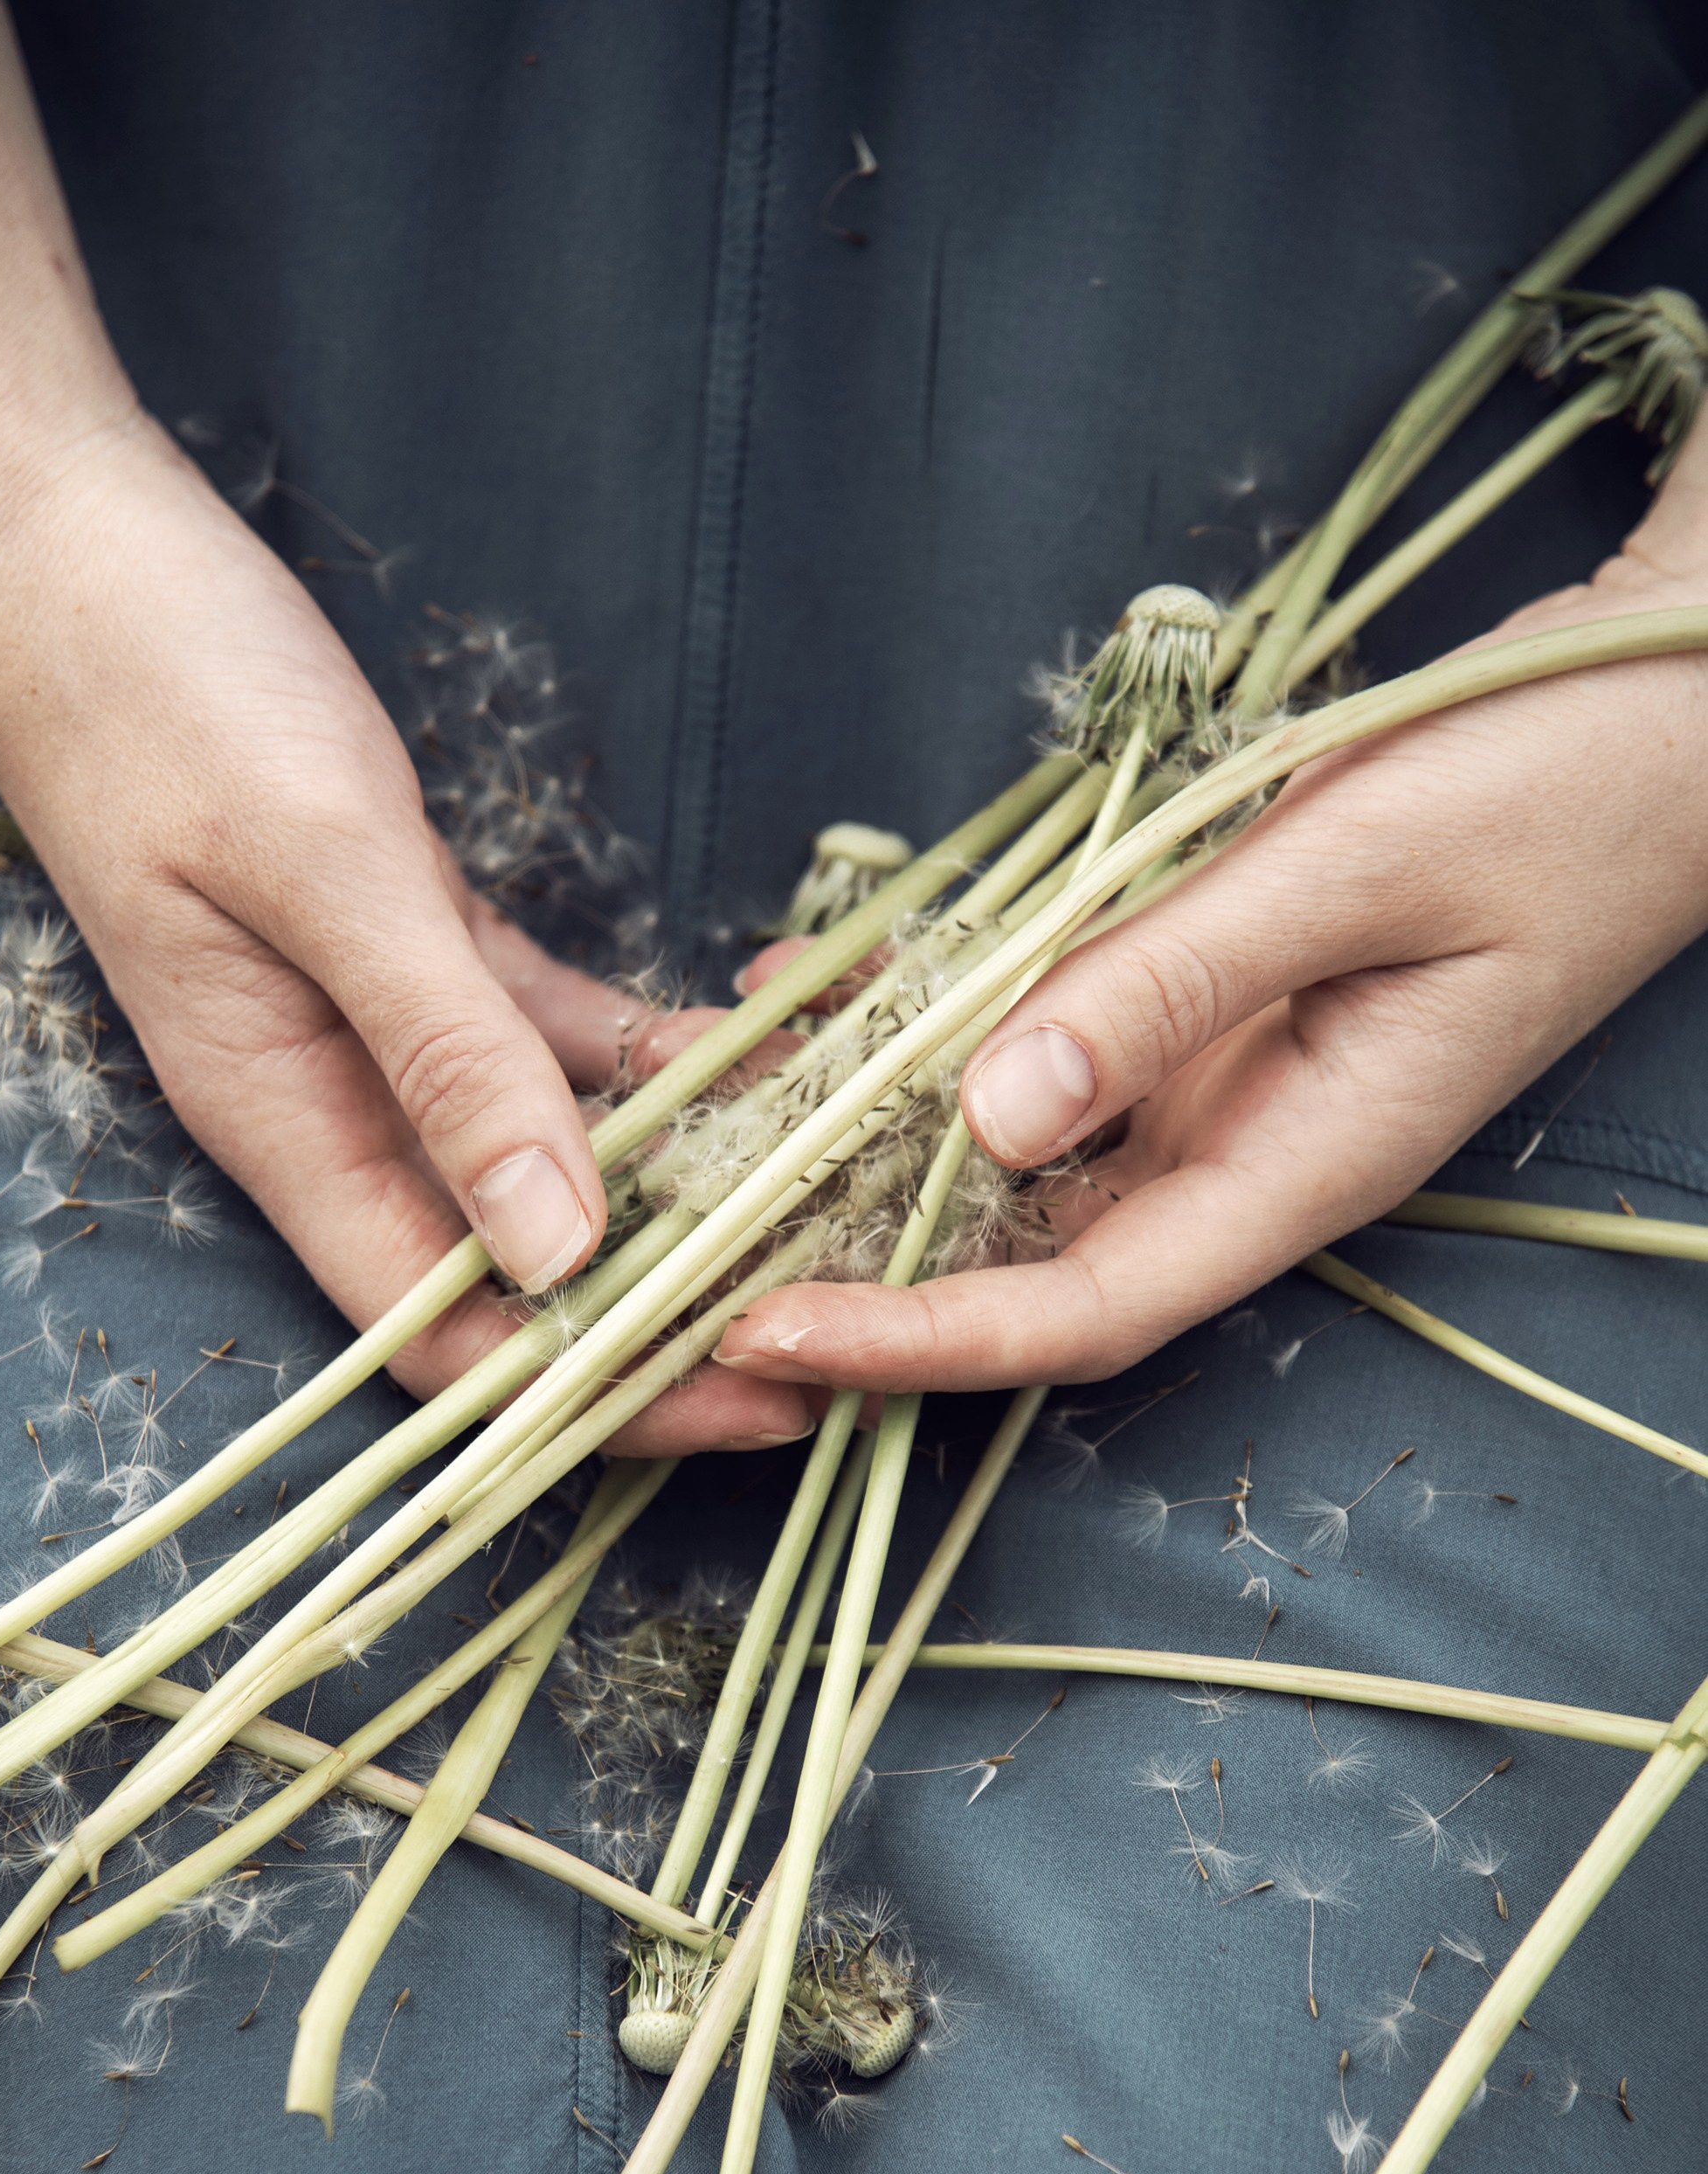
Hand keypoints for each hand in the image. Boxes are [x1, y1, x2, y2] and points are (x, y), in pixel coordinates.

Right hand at [0, 419, 819, 1454]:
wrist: (62, 542)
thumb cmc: (161, 691)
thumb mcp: (322, 873)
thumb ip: (443, 1059)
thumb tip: (561, 1251)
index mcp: (288, 1129)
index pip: (455, 1341)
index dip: (604, 1395)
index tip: (764, 1398)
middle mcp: (336, 1111)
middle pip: (521, 1278)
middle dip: (674, 1311)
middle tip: (850, 1311)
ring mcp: (377, 1032)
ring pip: (553, 1158)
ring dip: (687, 1184)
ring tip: (842, 1194)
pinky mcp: (418, 945)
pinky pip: (555, 1038)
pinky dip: (654, 1052)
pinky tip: (764, 1047)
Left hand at [715, 495, 1707, 1398]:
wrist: (1665, 710)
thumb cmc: (1552, 775)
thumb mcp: (1356, 861)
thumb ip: (1173, 983)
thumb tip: (989, 1118)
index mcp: (1306, 1163)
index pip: (1085, 1311)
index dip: (925, 1340)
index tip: (772, 1329)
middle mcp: (1248, 1153)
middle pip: (1029, 1273)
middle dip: (863, 1287)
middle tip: (686, 1279)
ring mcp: (1224, 1086)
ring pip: (1017, 1170)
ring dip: (867, 1170)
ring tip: (708, 1149)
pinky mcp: (1205, 1012)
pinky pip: (1041, 1052)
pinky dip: (925, 1044)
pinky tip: (814, 1007)